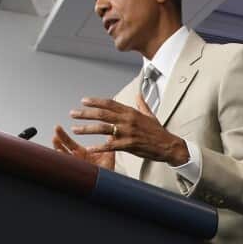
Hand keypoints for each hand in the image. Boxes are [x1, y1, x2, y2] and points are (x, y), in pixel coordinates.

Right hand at [52, 125, 114, 168]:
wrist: (109, 184)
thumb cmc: (108, 170)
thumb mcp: (109, 154)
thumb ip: (109, 143)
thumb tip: (113, 131)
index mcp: (81, 153)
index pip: (70, 143)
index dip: (63, 136)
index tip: (57, 127)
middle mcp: (76, 159)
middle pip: (64, 148)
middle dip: (58, 139)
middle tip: (55, 129)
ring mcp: (75, 167)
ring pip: (63, 158)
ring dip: (58, 149)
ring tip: (55, 141)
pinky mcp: (76, 174)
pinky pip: (68, 168)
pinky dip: (63, 163)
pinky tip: (60, 154)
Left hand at [67, 95, 189, 165]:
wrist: (168, 145)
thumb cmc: (159, 132)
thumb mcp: (150, 115)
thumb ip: (142, 104)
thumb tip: (138, 95)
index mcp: (131, 112)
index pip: (109, 103)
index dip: (95, 102)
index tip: (84, 101)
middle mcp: (128, 120)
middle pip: (102, 114)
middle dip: (85, 113)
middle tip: (73, 113)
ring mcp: (128, 133)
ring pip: (103, 129)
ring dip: (87, 129)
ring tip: (76, 129)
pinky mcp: (129, 145)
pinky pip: (110, 146)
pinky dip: (99, 147)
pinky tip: (89, 148)